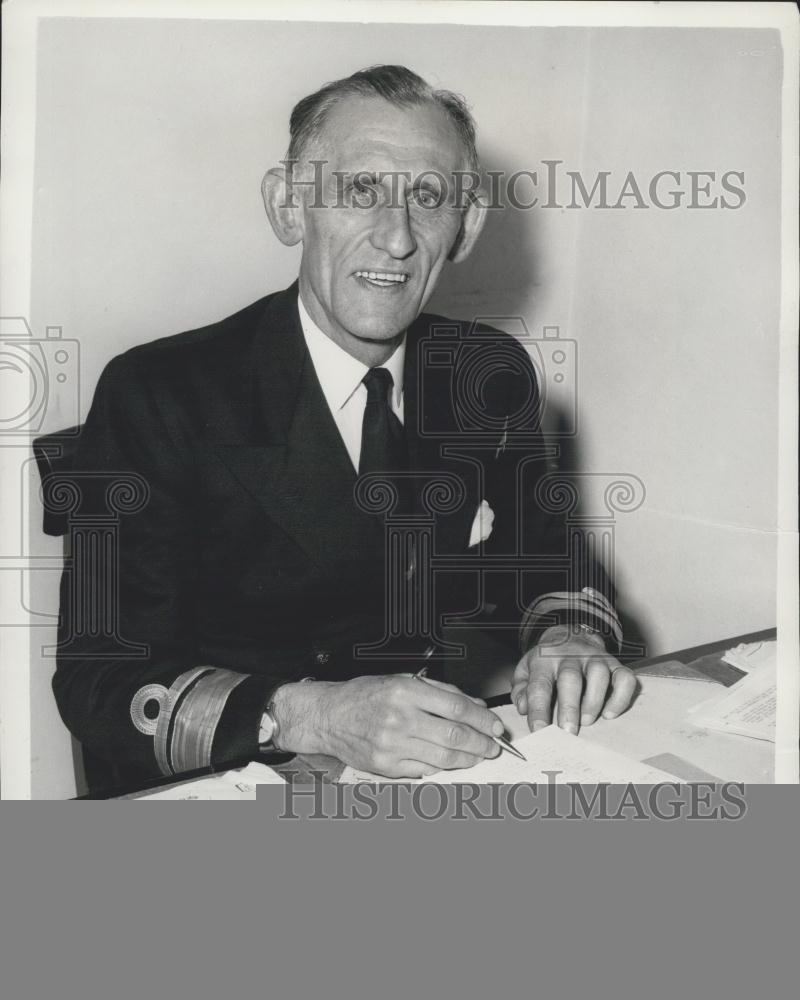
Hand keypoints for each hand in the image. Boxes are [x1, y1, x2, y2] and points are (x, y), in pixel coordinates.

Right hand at [273, 674, 503, 777]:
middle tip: (493, 745)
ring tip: (478, 756)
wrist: (329, 717)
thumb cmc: (365, 696)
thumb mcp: (402, 681)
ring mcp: (392, 745)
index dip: (481, 719)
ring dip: (468, 759)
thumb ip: (440, 692)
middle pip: (454, 736)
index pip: (456, 707)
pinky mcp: (387, 766)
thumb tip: (475, 707)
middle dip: (481, 743)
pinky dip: (444, 767)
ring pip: (444, 758)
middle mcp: (399, 718)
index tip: (494, 725)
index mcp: (405, 691)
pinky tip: (451, 762)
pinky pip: (425, 770)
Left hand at [510, 625, 636, 734]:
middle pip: (570, 678)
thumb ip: (521, 690)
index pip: (539, 685)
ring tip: (587, 722)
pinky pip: (624, 677)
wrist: (570, 635)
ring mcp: (594, 658)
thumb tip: (524, 708)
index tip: (539, 731)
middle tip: (567, 732)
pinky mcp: (614, 663)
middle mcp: (570, 656)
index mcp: (544, 659)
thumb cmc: (547, 661)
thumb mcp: (526, 670)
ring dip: (594, 701)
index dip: (538, 709)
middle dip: (569, 707)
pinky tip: (610, 713)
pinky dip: (621, 697)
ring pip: (599, 674)